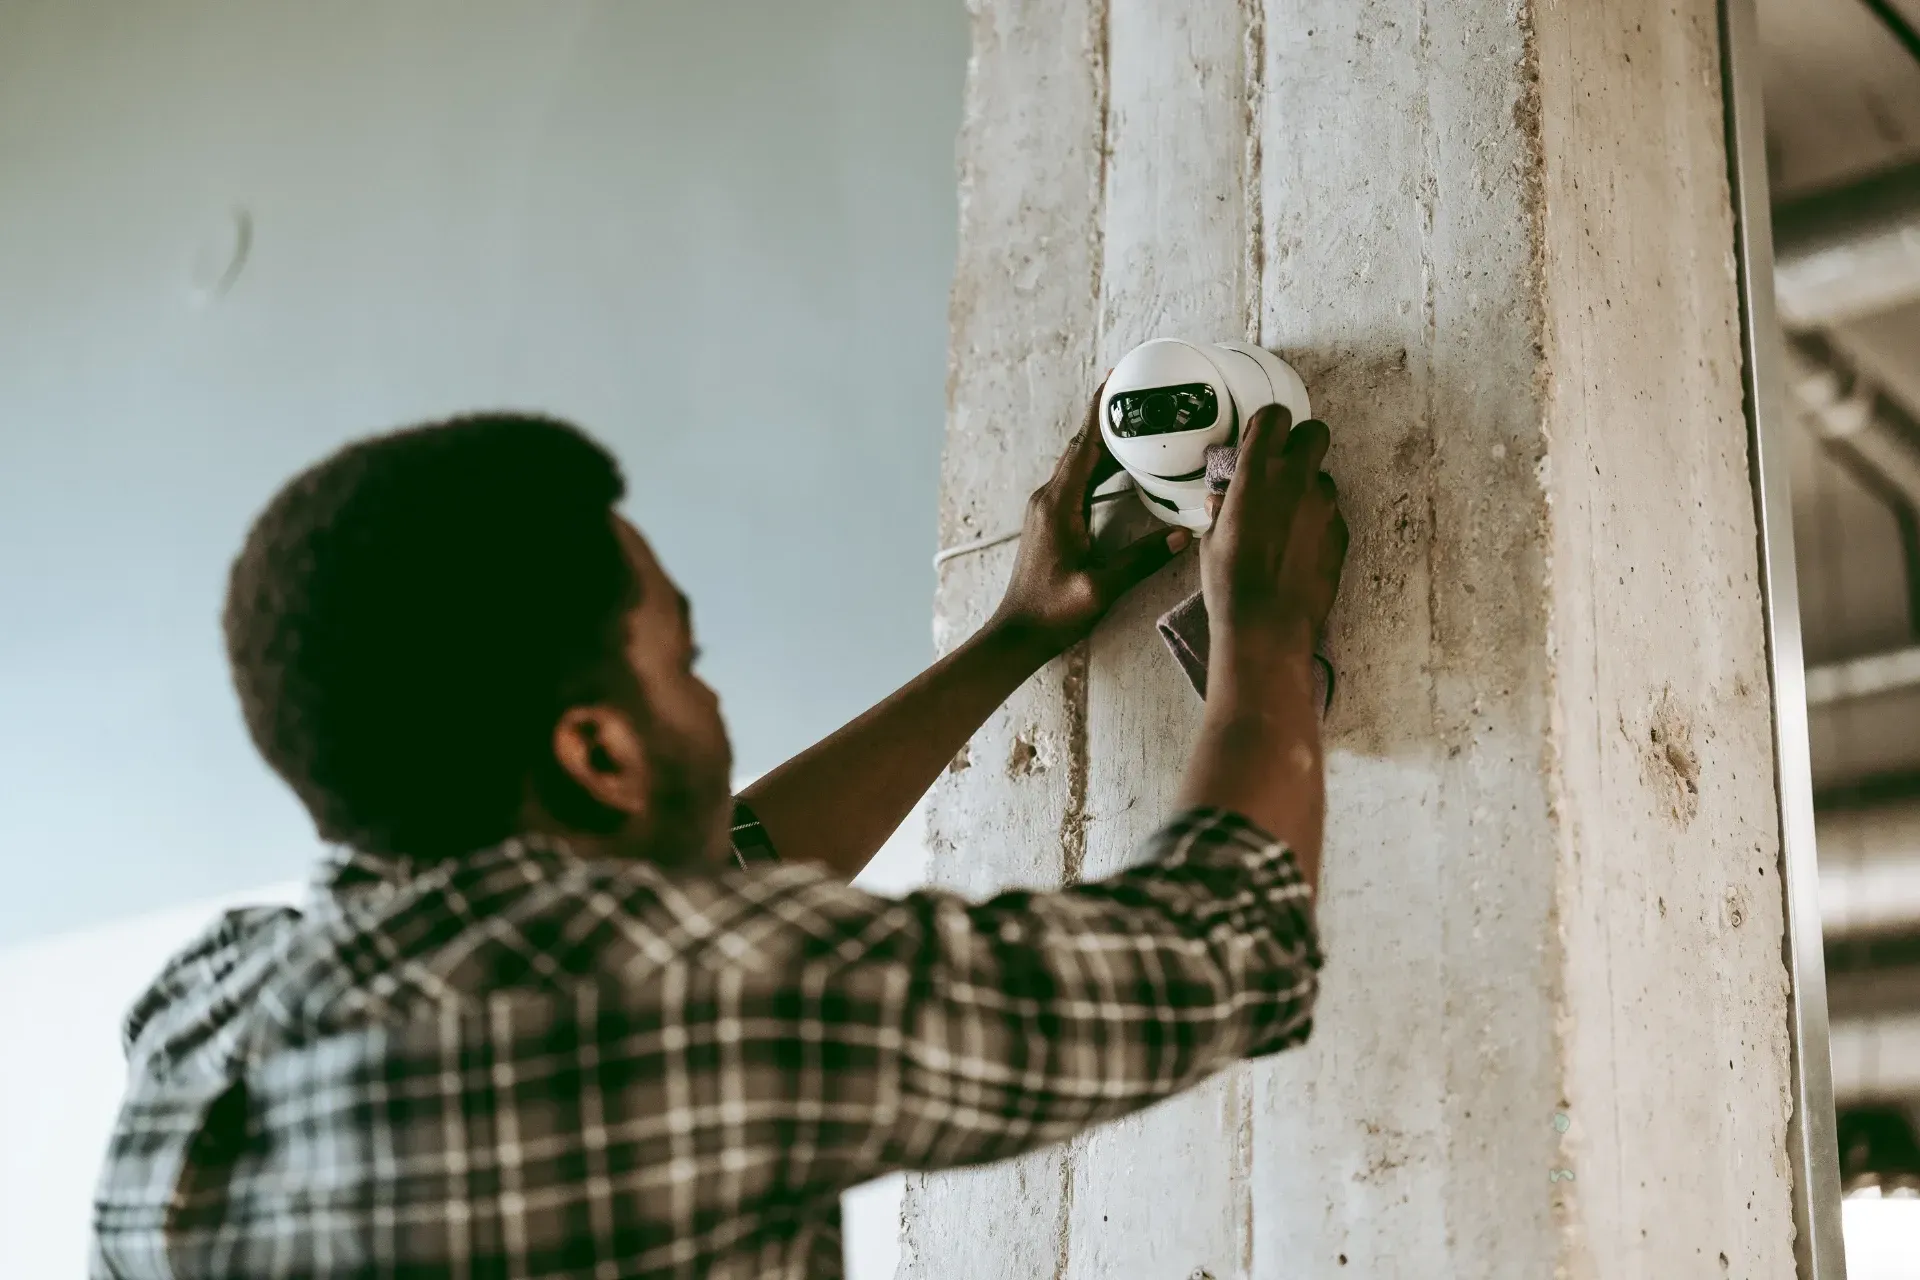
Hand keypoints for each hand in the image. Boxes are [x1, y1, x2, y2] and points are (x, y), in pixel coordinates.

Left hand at [988, 383, 1191, 654]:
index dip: (1101, 412)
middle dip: (1110, 419)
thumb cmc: (1053, 612)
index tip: (1116, 379)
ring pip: (1082, 463)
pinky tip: (1125, 466)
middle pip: (1084, 447)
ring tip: (1139, 423)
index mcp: (1059, 504)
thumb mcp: (1101, 588)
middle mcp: (1051, 498)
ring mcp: (1050, 508)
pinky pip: (1081, 480)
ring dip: (1108, 443)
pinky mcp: (1054, 520)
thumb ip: (1141, 560)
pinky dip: (1103, 466)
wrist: (1019, 634)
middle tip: (1140, 395)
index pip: (1083, 446)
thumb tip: (1182, 536)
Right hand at [1200, 406, 1347, 684]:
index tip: (1258, 441)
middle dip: (1300, 444)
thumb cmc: (1229, 583)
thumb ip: (1223, 509)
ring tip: (1286, 520)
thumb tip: (1224, 500)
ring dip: (1307, 489)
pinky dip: (1316, 522)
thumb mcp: (1211, 540)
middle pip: (1315, 433)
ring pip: (1323, 478)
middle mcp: (1296, 480)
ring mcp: (1325, 506)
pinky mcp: (1341, 533)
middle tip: (1281, 469)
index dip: (1267, 425)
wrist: (1266, 625)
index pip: (1276, 417)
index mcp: (1258, 473)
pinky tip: (1297, 547)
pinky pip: (1330, 514)